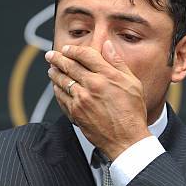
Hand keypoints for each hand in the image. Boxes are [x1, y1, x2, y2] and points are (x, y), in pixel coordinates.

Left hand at [46, 40, 150, 159]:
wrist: (127, 139)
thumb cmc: (132, 113)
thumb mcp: (133, 84)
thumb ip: (118, 63)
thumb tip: (107, 46)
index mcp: (108, 76)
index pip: (85, 55)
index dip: (73, 50)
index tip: (68, 49)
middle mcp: (92, 85)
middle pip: (69, 65)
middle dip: (58, 58)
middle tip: (51, 55)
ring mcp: (81, 99)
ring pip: (61, 80)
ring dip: (54, 72)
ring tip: (52, 69)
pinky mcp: (75, 112)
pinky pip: (60, 97)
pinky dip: (56, 89)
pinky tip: (57, 87)